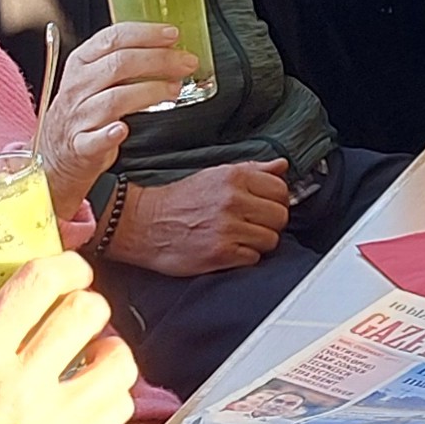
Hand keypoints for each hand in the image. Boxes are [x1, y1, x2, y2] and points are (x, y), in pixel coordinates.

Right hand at [0, 252, 137, 423]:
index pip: (38, 283)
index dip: (65, 267)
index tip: (70, 271)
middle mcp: (18, 386)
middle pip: (88, 312)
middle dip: (88, 306)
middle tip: (80, 317)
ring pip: (118, 359)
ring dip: (110, 351)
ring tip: (92, 358)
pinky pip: (119, 408)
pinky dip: (113, 395)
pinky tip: (90, 398)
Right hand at [38, 23, 198, 207]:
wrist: (56, 153)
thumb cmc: (83, 109)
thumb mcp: (93, 76)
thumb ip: (122, 60)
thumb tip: (167, 48)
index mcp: (81, 62)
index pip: (113, 38)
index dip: (145, 34)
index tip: (172, 35)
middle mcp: (78, 86)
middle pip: (119, 65)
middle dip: (159, 60)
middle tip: (186, 63)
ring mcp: (78, 115)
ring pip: (114, 98)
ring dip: (149, 92)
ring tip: (174, 90)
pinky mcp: (81, 145)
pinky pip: (95, 138)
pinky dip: (110, 134)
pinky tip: (124, 129)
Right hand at [106, 158, 291, 276]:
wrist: (142, 224)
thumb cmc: (178, 200)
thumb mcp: (214, 175)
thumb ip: (252, 170)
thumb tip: (282, 166)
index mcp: (234, 177)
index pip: (281, 189)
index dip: (276, 200)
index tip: (264, 206)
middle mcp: (233, 200)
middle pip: (280, 216)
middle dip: (270, 222)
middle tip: (253, 224)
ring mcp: (228, 228)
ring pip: (271, 239)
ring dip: (259, 241)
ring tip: (240, 237)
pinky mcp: (220, 253)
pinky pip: (254, 258)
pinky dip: (245, 257)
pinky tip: (230, 249)